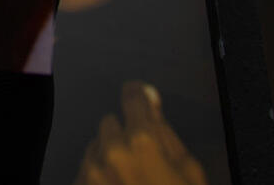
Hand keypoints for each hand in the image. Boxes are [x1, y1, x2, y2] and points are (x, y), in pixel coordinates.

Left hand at [75, 82, 208, 184]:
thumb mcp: (189, 171)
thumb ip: (166, 132)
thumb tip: (150, 98)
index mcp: (142, 142)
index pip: (132, 96)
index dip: (139, 98)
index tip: (141, 100)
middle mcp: (109, 153)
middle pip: (110, 124)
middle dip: (125, 137)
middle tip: (144, 165)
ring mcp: (89, 174)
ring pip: (95, 147)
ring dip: (109, 158)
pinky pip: (84, 171)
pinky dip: (98, 178)